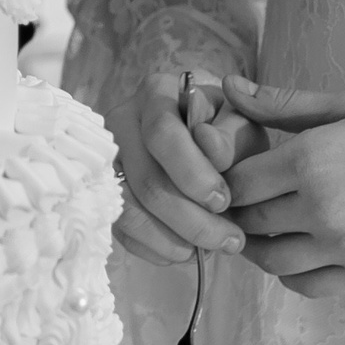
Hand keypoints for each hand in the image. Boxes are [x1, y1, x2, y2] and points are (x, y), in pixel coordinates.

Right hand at [104, 68, 255, 264]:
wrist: (199, 139)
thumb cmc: (223, 128)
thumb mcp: (239, 123)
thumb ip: (232, 135)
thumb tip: (212, 149)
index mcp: (156, 94)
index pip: (163, 134)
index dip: (193, 174)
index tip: (224, 201)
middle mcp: (121, 122)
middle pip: (147, 181)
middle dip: (192, 219)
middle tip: (229, 240)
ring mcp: (106, 160)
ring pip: (130, 212)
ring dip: (174, 240)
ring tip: (210, 251)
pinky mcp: (104, 193)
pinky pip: (122, 230)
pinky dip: (156, 248)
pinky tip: (185, 250)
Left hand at [221, 76, 344, 296]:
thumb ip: (283, 103)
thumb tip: (229, 88)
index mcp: (313, 159)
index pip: (238, 183)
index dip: (227, 179)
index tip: (232, 174)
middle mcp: (323, 208)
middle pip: (250, 222)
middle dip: (239, 211)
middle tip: (244, 201)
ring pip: (272, 260)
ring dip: (260, 245)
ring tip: (267, 226)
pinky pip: (308, 286)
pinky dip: (292, 274)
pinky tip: (298, 250)